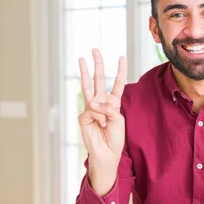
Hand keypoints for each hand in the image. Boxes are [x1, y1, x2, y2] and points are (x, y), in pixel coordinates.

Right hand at [78, 49, 126, 194]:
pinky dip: (98, 116)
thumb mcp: (118, 120)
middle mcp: (102, 103)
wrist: (106, 153)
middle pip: (99, 80)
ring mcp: (91, 108)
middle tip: (94, 50)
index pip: (117, 84)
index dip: (120, 71)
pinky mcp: (83, 116)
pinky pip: (92, 110)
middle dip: (98, 65)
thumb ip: (108, 107)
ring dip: (85, 72)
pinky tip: (100, 124)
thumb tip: (92, 101)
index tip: (121, 57)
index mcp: (113, 103)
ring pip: (88, 87)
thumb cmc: (115, 137)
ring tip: (82, 59)